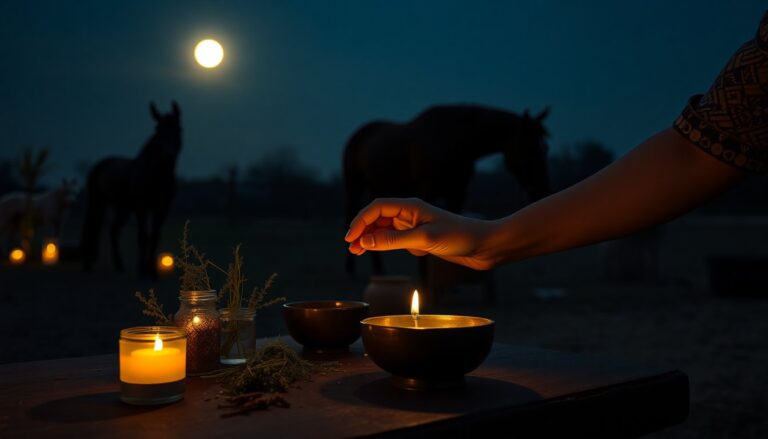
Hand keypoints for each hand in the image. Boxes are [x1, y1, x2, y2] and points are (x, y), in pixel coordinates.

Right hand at [344, 198, 498, 269]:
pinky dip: (383, 244)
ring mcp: (415, 226)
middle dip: (362, 229)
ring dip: (370, 238)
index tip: (350, 237)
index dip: (360, 221)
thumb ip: (393, 240)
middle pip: (377, 217)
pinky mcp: (420, 238)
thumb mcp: (424, 239)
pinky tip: (377, 251)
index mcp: (411, 206)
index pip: (377, 208)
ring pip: (384, 229)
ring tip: (357, 251)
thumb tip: (366, 241)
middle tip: (350, 246)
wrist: (485, 245)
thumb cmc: (460, 237)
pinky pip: (395, 239)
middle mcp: (411, 213)